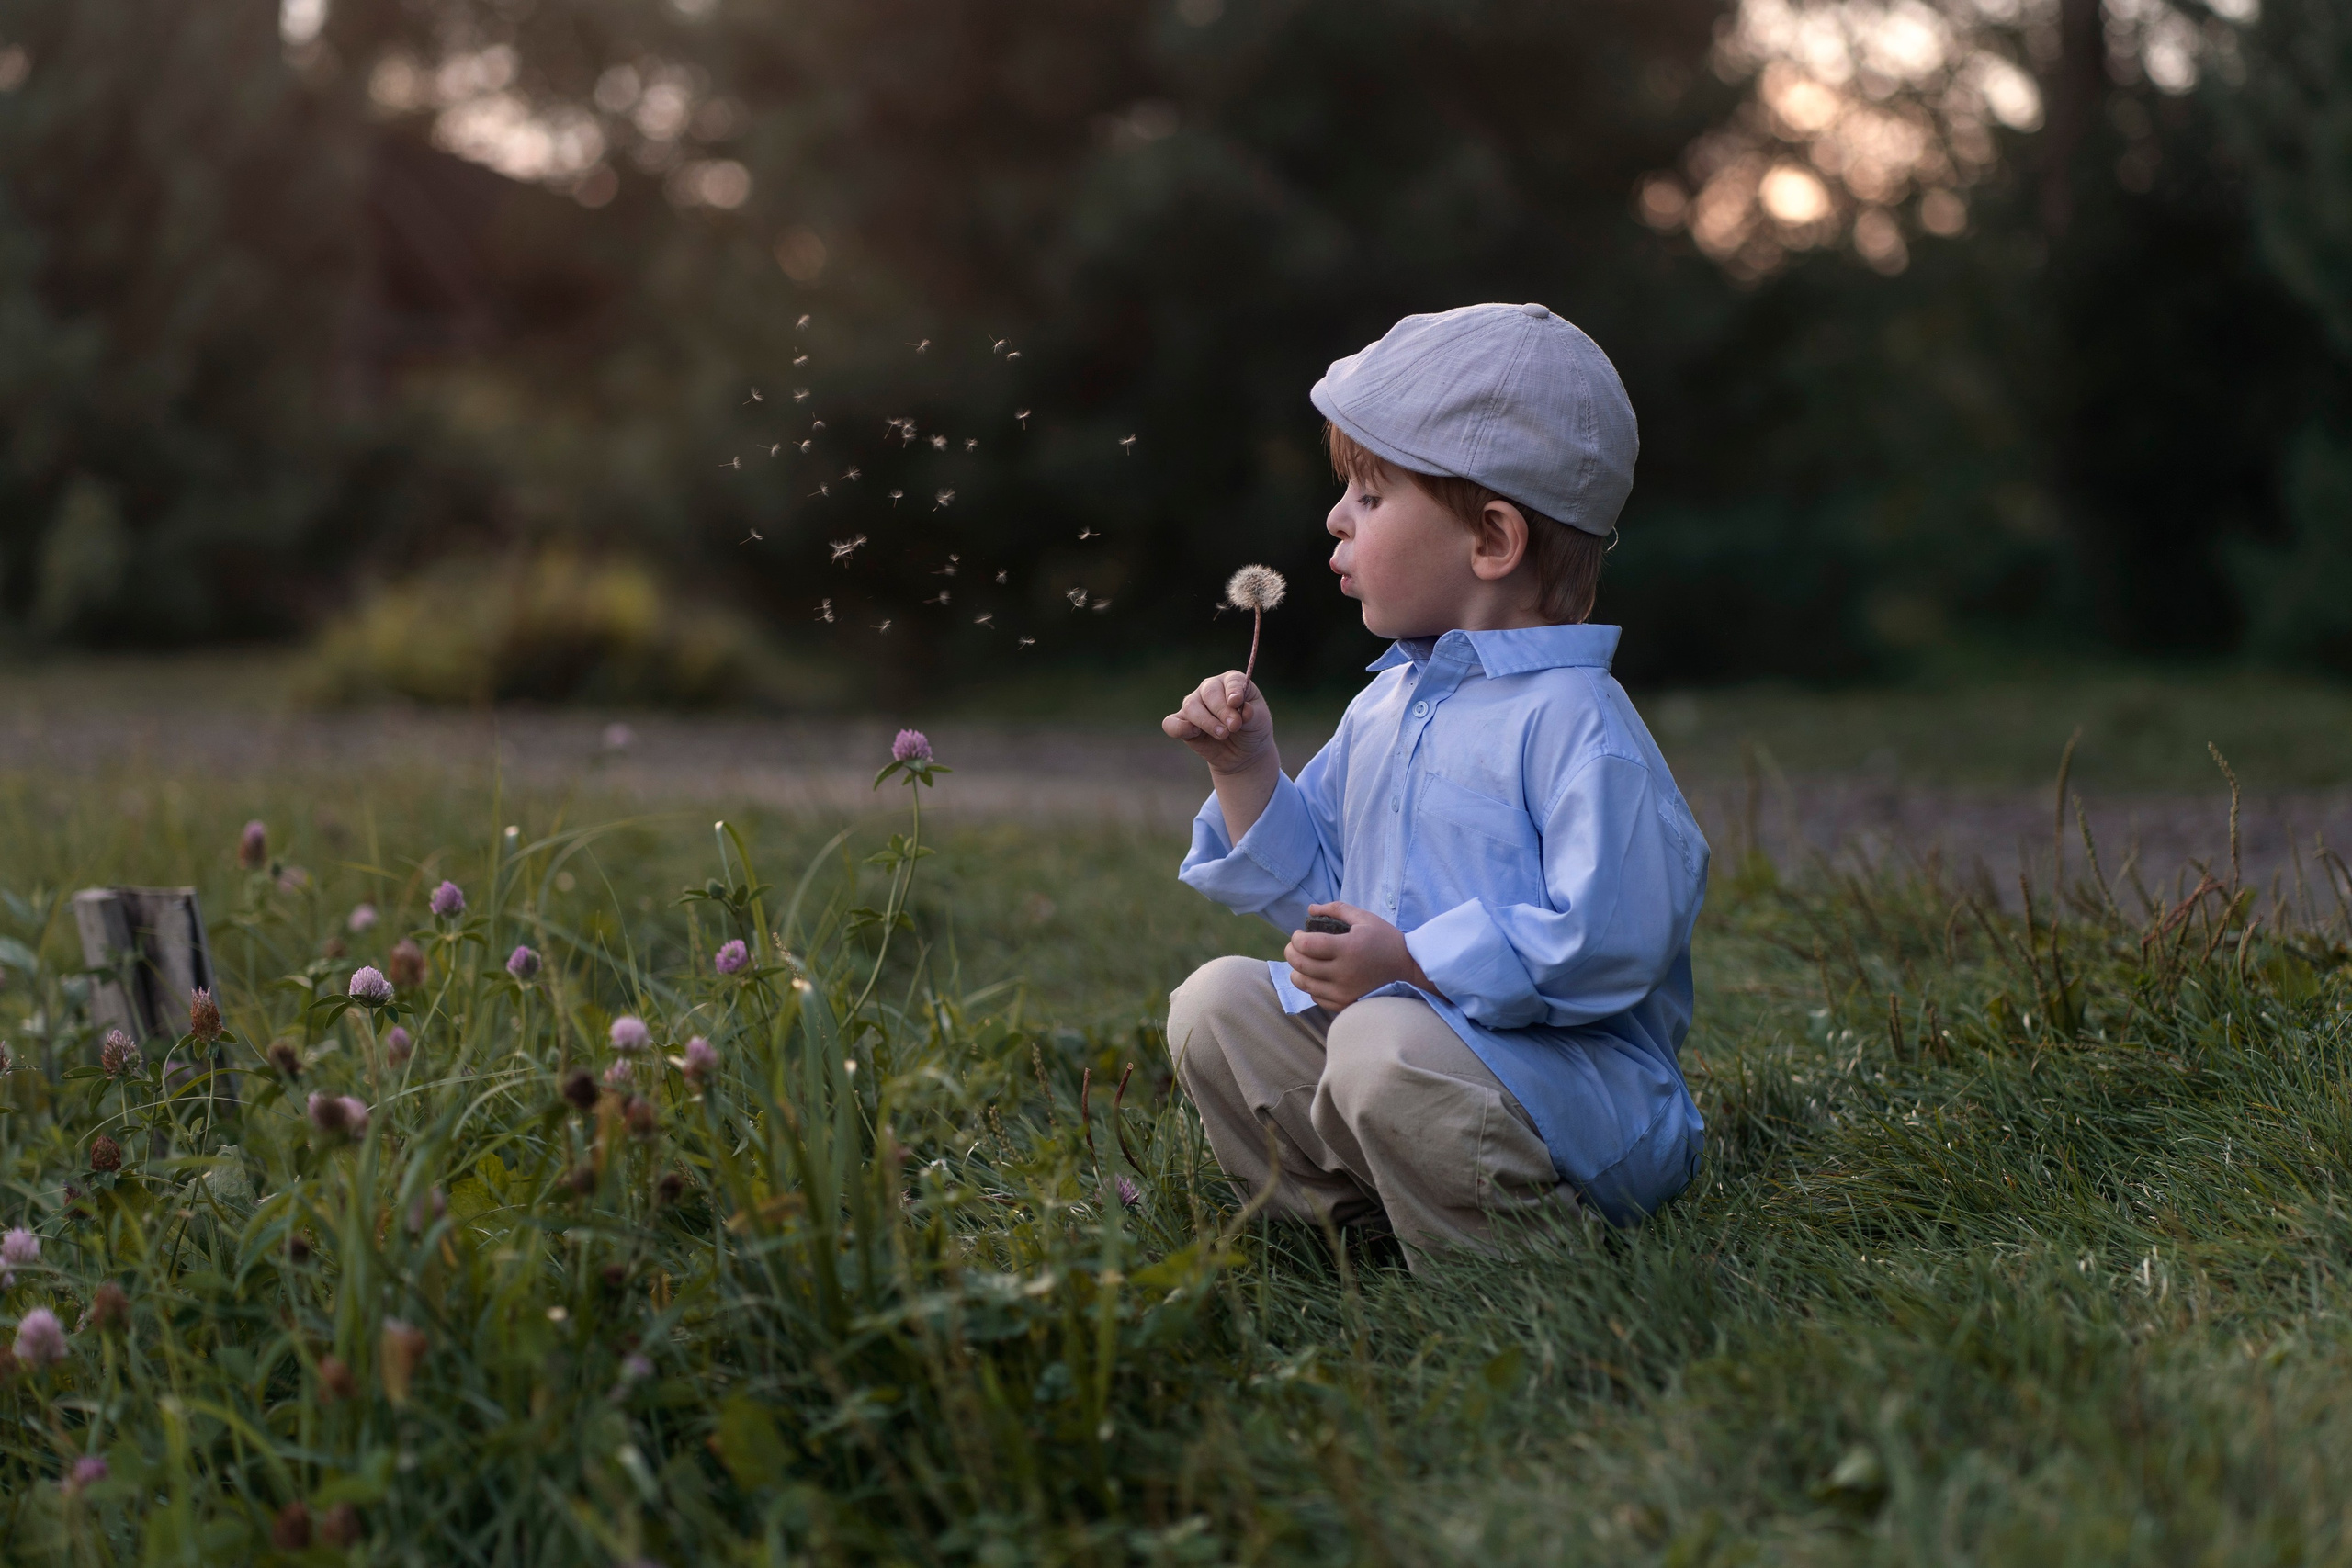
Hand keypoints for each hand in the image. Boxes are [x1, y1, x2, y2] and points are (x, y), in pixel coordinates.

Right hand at [1162, 670, 1274, 777]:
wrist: (1244, 754)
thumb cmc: (1253, 730)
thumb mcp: (1260, 722)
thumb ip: (1252, 714)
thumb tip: (1244, 709)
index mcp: (1232, 682)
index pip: (1231, 681)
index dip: (1233, 691)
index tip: (1237, 703)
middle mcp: (1210, 689)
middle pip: (1209, 693)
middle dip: (1222, 711)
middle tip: (1234, 727)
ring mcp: (1194, 705)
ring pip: (1191, 707)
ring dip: (1206, 722)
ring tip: (1223, 735)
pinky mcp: (1183, 724)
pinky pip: (1171, 723)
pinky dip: (1179, 728)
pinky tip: (1194, 734)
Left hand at [1282, 902, 1434, 1011]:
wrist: (1408, 968)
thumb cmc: (1386, 940)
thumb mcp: (1365, 918)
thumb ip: (1336, 910)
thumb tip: (1310, 908)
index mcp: (1347, 948)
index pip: (1306, 946)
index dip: (1296, 938)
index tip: (1299, 934)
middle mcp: (1343, 973)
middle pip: (1301, 965)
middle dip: (1291, 953)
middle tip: (1294, 946)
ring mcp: (1344, 991)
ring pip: (1305, 984)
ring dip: (1296, 971)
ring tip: (1302, 962)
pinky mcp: (1346, 1003)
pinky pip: (1317, 997)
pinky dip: (1311, 986)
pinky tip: (1316, 977)